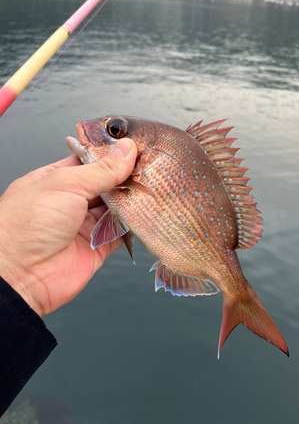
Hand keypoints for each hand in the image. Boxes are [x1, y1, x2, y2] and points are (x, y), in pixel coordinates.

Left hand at [0, 139, 136, 316]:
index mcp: (56, 180)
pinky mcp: (96, 248)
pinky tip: (145, 214)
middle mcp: (69, 202)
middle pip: (105, 184)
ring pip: (115, 208)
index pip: (89, 161)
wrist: (20, 276)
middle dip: (125, 177)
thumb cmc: (28, 225)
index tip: (135, 147)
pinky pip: (119, 233)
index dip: (111, 154)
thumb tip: (126, 150)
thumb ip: (101, 170)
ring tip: (152, 188)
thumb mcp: (66, 185)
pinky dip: (133, 226)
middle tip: (150, 167)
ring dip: (131, 200)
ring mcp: (83, 226)